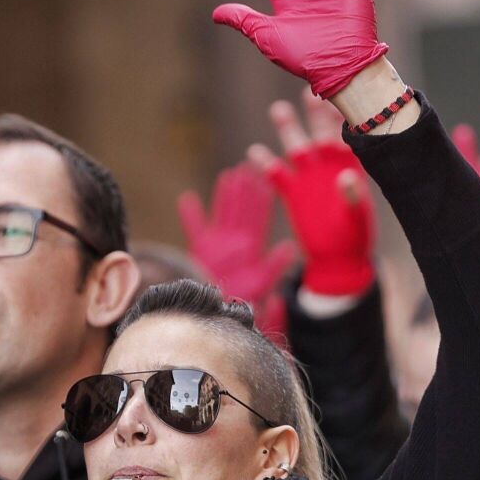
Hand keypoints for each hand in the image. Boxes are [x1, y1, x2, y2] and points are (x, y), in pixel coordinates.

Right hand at [179, 164, 298, 326]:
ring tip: (230, 174)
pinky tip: (187, 198)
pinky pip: (194, 229)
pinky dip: (191, 215)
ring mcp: (216, 244)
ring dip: (225, 194)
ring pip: (221, 212)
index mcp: (252, 247)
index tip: (267, 177)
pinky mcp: (199, 250)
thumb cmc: (242, 302)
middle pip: (241, 208)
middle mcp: (235, 241)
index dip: (262, 197)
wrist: (218, 315)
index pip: (259, 216)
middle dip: (246, 187)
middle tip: (250, 164)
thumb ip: (275, 265)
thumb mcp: (263, 283)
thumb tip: (291, 246)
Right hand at [249, 89, 376, 297]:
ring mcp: (308, 176)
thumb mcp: (357, 219)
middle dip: (315, 112)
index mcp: (350, 166)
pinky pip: (276, 174)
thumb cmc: (355, 236)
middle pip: (320, 131)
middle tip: (309, 90)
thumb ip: (353, 198)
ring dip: (288, 129)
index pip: (348, 135)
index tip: (341, 97)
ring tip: (279, 110)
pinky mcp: (291, 191)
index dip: (344, 117)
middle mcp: (328, 165)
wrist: (337, 258)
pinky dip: (266, 164)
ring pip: (296, 145)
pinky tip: (256, 152)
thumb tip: (347, 177)